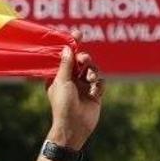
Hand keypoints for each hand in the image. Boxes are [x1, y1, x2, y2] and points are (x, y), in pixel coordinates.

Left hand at [46, 31, 102, 149]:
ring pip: (92, 70)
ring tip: (90, 79)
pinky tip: (94, 92)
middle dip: (84, 58)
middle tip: (84, 60)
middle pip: (81, 61)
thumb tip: (66, 47)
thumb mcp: (62, 81)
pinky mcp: (94, 94)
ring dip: (92, 71)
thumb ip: (66, 64)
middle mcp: (71, 80)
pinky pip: (100, 82)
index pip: (65, 57)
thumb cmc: (63, 105)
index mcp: (59, 76)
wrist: (74, 126)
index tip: (77, 33)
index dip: (71, 45)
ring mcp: (83, 87)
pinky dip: (99, 84)